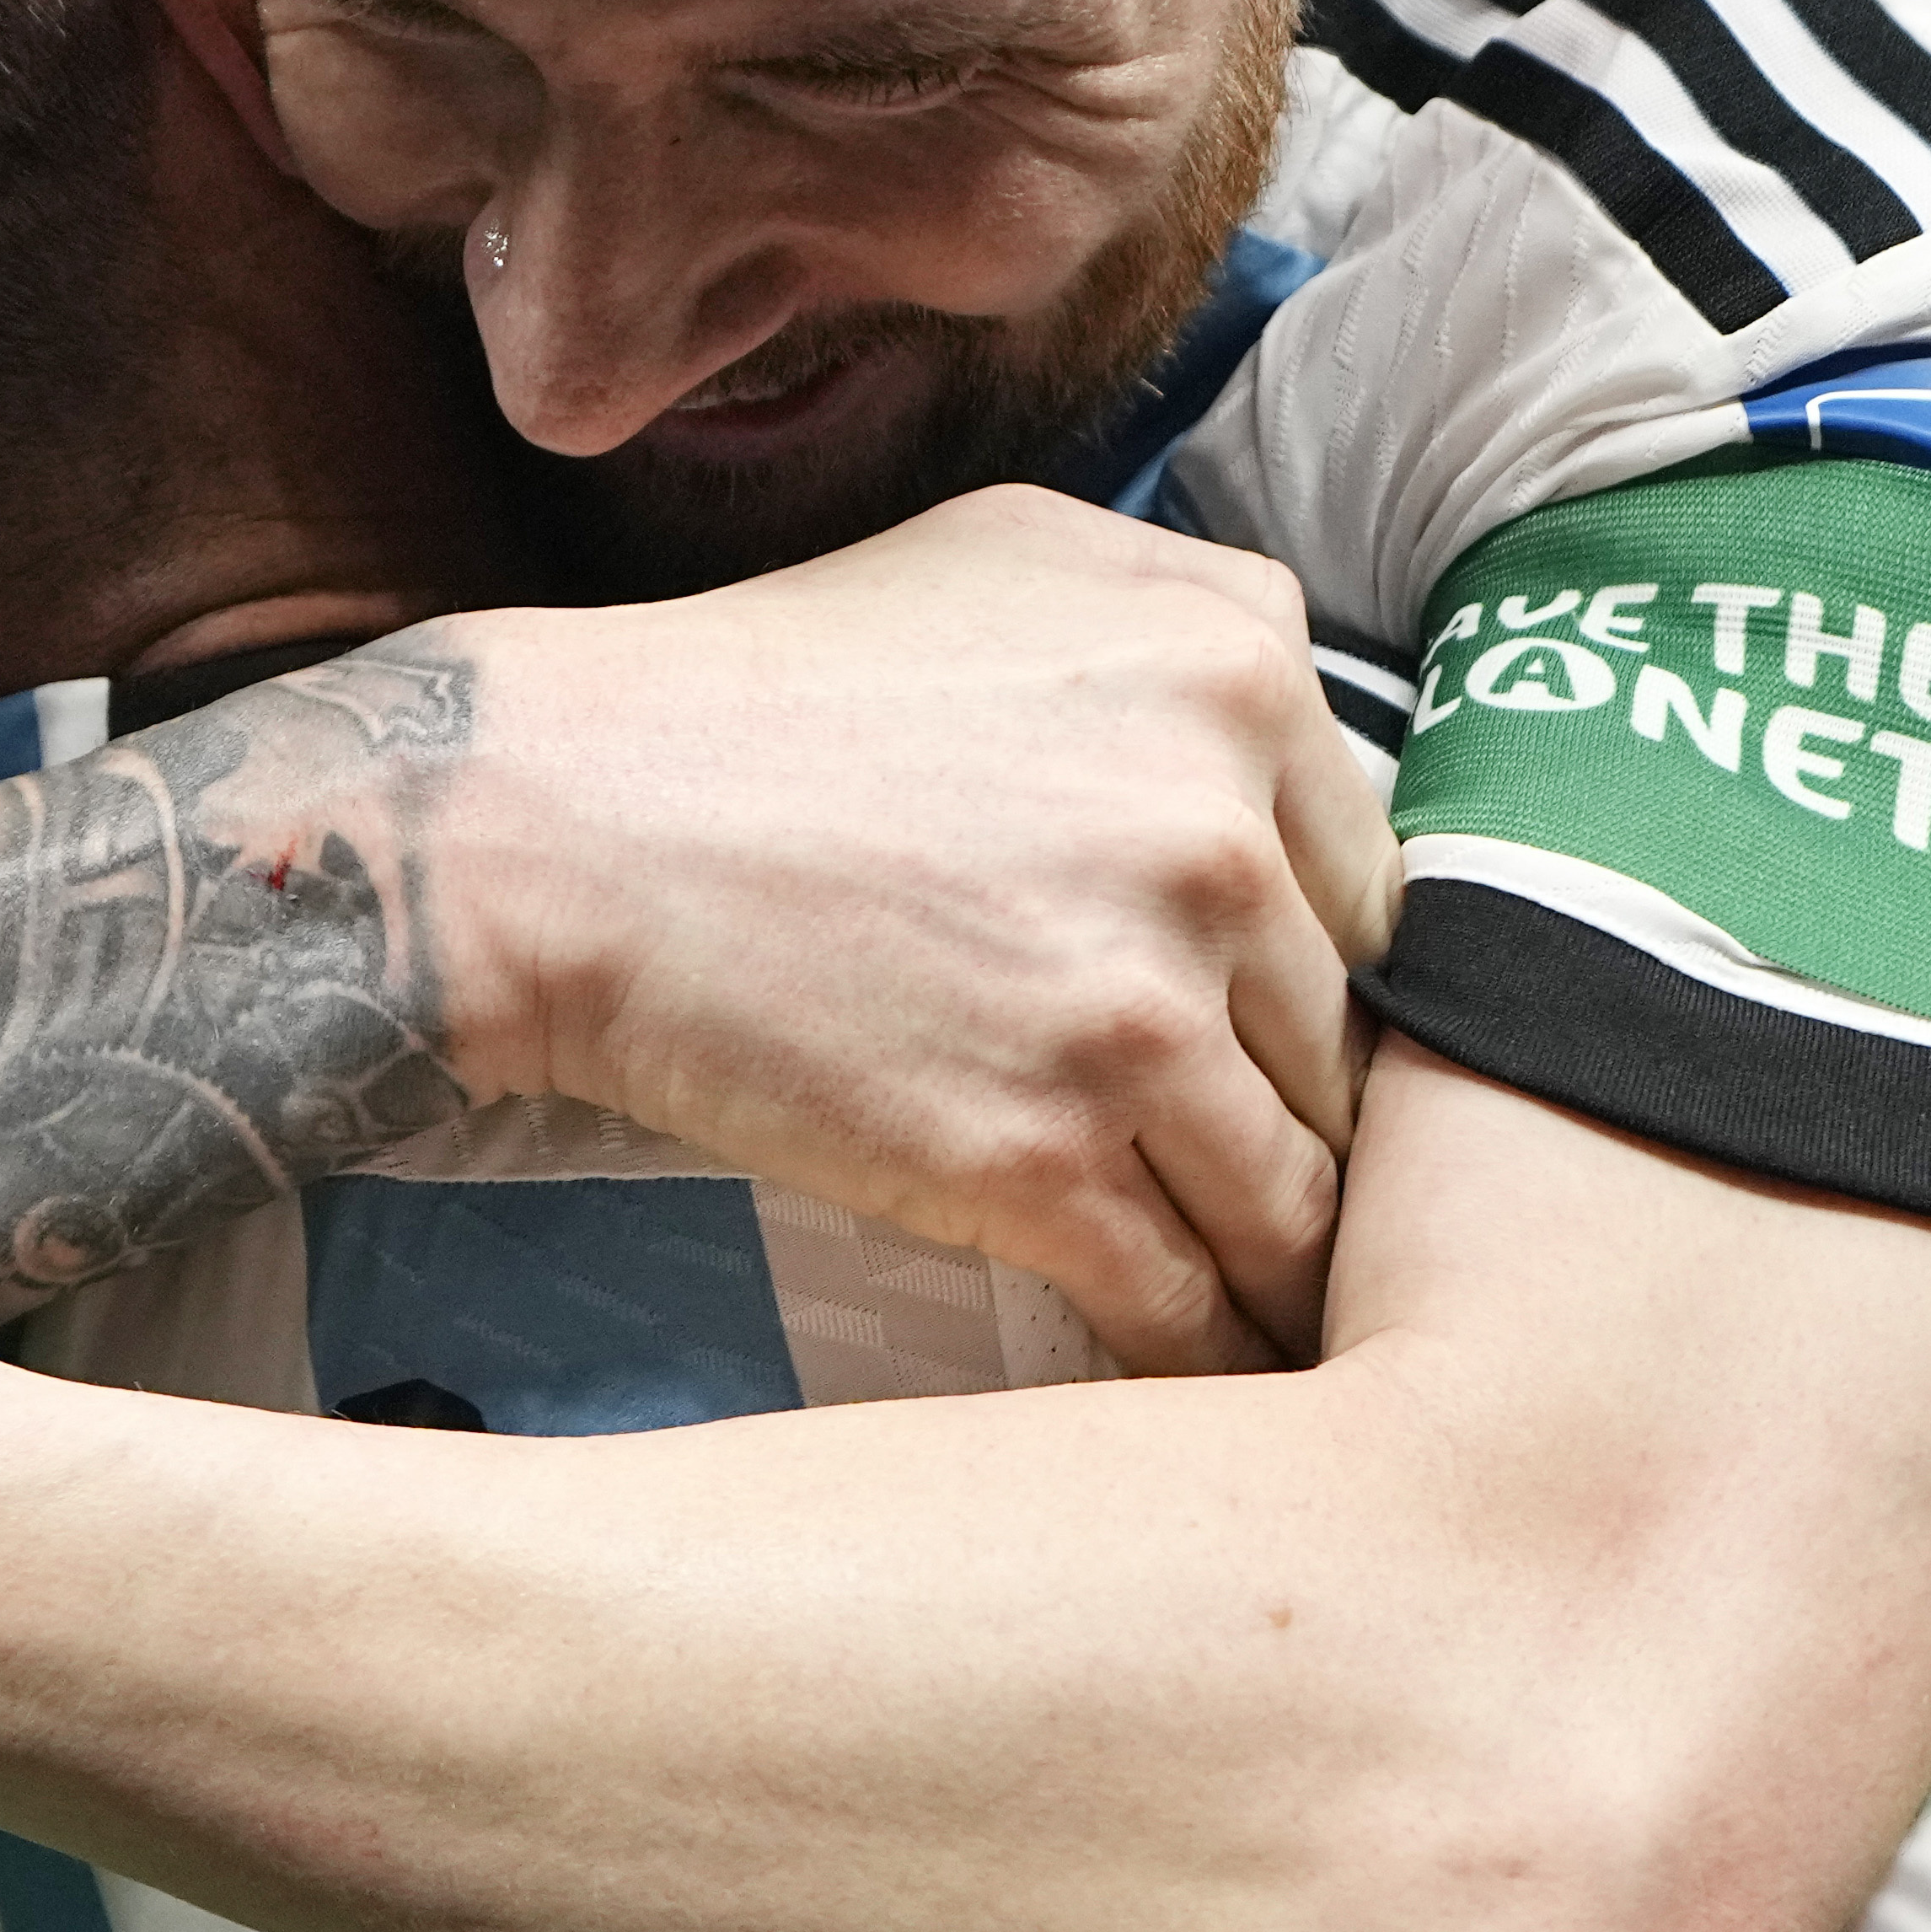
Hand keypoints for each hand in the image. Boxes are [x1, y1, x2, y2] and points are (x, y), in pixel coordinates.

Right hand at [449, 488, 1399, 1375]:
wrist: (556, 823)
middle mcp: (1217, 833)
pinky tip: (1197, 1373)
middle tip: (1285, 1191)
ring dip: (1286, 1266)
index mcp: (1237, 672)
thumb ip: (1200, 620)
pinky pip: (1186, 1297)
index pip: (1375, 890)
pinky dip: (1203, 1349)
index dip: (1324, 984)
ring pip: (1295, 1193)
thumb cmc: (765, 688)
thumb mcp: (1016, 558)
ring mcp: (1135, 1006)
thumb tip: (1305, 753)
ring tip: (1284, 1326)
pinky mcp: (1040, 1160)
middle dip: (1309, 1124)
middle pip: (1348, 1045)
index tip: (1290, 1050)